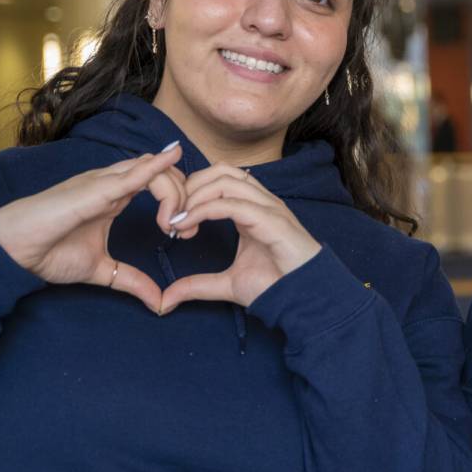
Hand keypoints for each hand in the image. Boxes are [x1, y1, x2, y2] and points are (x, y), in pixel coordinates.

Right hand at [0, 143, 181, 313]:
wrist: (14, 251)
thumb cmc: (49, 252)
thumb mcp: (102, 270)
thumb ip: (132, 281)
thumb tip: (159, 302)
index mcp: (115, 196)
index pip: (160, 183)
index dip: (181, 202)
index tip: (184, 234)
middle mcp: (111, 183)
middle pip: (163, 173)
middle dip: (186, 196)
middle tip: (186, 231)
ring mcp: (102, 182)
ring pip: (151, 170)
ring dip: (175, 192)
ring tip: (174, 225)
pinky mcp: (92, 190)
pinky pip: (130, 174)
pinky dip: (154, 169)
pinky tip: (172, 162)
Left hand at [160, 165, 322, 310]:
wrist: (304, 300)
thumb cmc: (276, 287)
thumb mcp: (227, 284)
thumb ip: (198, 285)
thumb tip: (168, 299)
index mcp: (253, 209)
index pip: (219, 179)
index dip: (191, 192)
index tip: (173, 222)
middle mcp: (262, 202)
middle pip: (219, 170)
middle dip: (190, 188)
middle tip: (173, 216)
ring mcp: (269, 208)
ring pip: (225, 180)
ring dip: (195, 196)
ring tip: (179, 222)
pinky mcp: (273, 220)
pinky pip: (233, 204)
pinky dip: (204, 210)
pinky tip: (188, 226)